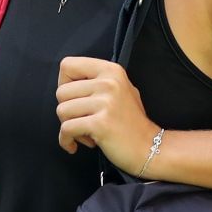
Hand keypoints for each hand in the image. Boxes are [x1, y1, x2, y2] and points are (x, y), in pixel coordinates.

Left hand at [56, 57, 156, 171]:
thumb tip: (64, 81)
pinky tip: (75, 145)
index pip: (67, 65)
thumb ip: (95, 81)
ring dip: (68, 126)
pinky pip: (66, 129)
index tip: (73, 99)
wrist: (149, 147)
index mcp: (111, 70)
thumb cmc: (130, 121)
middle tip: (82, 121)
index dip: (63, 83)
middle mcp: (108, 82)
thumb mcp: (119, 89)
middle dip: (66, 111)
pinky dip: (66, 140)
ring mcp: (105, 103)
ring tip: (85, 132)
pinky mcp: (100, 124)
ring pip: (62, 111)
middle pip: (61, 92)